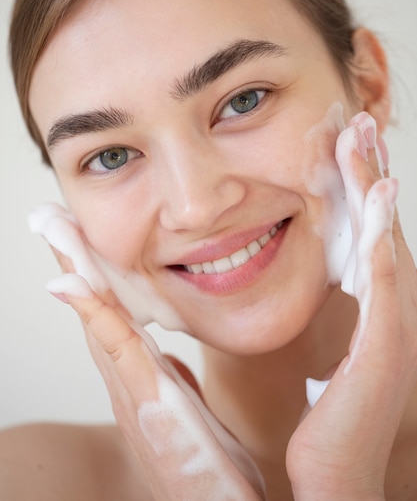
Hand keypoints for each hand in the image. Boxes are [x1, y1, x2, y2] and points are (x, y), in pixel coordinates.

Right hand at [29, 204, 264, 499]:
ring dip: (75, 272)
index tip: (75, 231)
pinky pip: (118, 351)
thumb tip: (170, 357)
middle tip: (47, 215)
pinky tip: (73, 285)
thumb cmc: (206, 467)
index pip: (111, 312)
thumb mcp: (191, 415)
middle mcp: (128, 380)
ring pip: (98, 319)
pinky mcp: (147, 406)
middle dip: (72, 258)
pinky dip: (93, 316)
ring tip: (54, 229)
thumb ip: (175, 383)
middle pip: (96, 306)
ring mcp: (131, 393)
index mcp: (141, 377)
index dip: (92, 271)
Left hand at [286, 112, 416, 499]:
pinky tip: (381, 194)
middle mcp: (389, 304)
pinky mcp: (386, 340)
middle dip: (366, 168)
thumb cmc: (327, 415)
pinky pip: (386, 274)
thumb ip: (327, 316)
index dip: (350, 185)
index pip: (359, 230)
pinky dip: (383, 232)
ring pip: (383, 235)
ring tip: (366, 135)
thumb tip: (315, 288)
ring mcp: (393, 320)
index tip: (335, 143)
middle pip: (375, 221)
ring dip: (375, 184)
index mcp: (370, 304)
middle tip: (355, 118)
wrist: (340, 470)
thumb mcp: (324, 351)